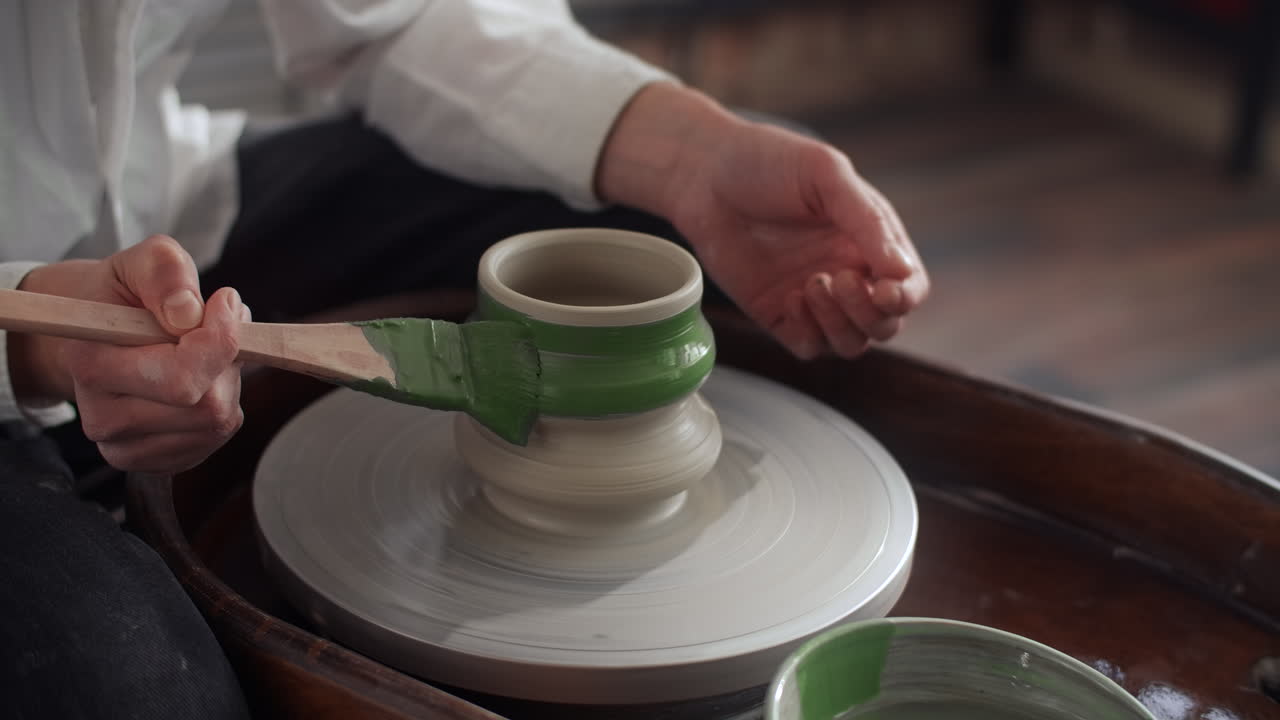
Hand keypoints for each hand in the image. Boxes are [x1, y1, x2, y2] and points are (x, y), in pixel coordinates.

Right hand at [11, 236, 247, 472]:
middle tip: (215, 329)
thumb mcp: (145, 261)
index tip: (224, 303)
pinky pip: (214, 438)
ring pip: (216, 422)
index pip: (182, 377)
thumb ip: (166, 273)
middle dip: (226, 362)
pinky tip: (198, 380)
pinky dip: (221, 404)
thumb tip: (187, 312)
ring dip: (226, 382)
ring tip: (202, 352)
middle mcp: (102, 417)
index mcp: (91, 364)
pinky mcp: (152, 461)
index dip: (221, 339)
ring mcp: (125, 446)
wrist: (99, 332)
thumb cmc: (126, 294)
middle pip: (208, 406)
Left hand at [598, 83, 928, 358]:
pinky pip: (809, 346)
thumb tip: (901, 272)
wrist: (704, 175)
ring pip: (850, 343)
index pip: (909, 287)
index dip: (904, 297)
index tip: (885, 290)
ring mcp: (814, 299)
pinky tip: (791, 298)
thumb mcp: (826, 176)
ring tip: (812, 284)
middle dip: (870, 313)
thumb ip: (867, 222)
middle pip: (884, 324)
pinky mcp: (779, 314)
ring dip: (840, 324)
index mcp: (871, 241)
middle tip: (838, 278)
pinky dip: (809, 333)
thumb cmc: (769, 162)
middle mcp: (849, 273)